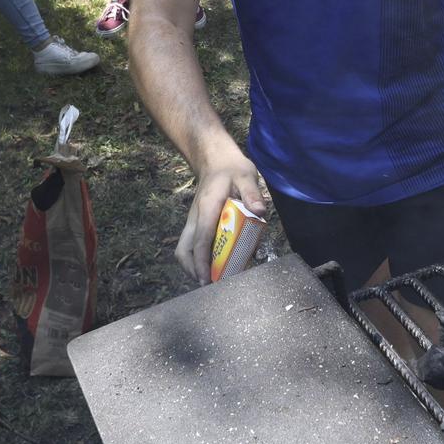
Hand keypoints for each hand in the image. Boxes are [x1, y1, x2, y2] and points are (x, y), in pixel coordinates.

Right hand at [175, 157, 267, 285]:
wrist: (215, 160)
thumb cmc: (232, 169)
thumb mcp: (246, 176)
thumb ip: (252, 193)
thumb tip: (259, 211)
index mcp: (207, 208)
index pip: (201, 240)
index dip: (202, 262)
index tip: (207, 280)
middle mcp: (195, 218)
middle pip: (184, 250)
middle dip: (194, 270)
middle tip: (211, 284)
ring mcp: (193, 221)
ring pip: (184, 250)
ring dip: (194, 266)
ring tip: (213, 279)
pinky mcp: (196, 224)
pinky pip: (191, 246)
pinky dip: (198, 258)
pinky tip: (215, 264)